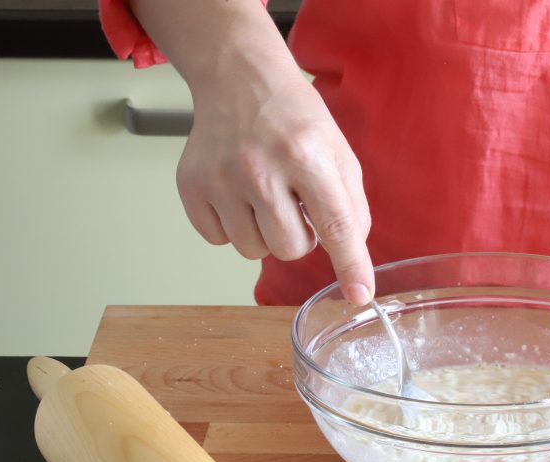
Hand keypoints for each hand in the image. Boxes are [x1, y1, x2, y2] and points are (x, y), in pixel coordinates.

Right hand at [178, 73, 373, 304]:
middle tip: (294, 203)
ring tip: (265, 196)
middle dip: (299, 237)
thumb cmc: (293, 119)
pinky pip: (219, 240)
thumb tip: (350, 255)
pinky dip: (233, 226)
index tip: (358, 294)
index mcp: (306, 156)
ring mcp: (220, 178)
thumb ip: (351, 207)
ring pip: (254, 251)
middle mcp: (260, 168)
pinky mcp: (191, 186)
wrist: (239, 80)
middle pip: (290, 249)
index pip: (335, 225)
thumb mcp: (339, 153)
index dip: (350, 265)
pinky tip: (238, 195)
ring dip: (265, 233)